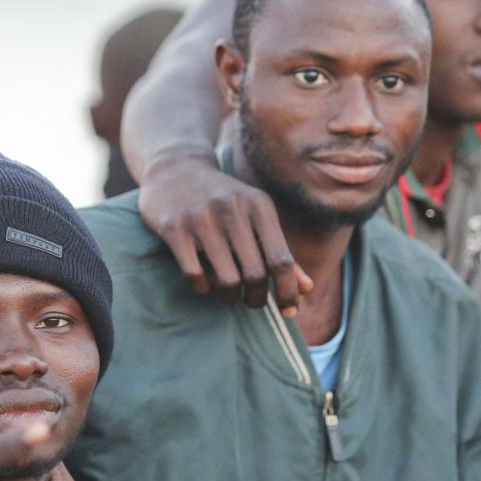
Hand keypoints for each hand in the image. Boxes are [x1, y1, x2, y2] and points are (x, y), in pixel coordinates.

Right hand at [138, 151, 311, 313]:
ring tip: (229, 294)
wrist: (175, 169)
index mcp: (259, 206)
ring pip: (227, 279)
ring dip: (230, 297)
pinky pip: (195, 274)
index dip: (288, 291)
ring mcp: (202, 218)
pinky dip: (203, 288)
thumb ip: (281, 250)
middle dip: (257, 298)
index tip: (289, 311)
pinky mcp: (174, 228)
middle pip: (256, 274)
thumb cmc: (223, 200)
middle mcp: (233, 209)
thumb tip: (307, 289)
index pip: (281, 260)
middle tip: (252, 301)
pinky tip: (204, 284)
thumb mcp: (255, 216)